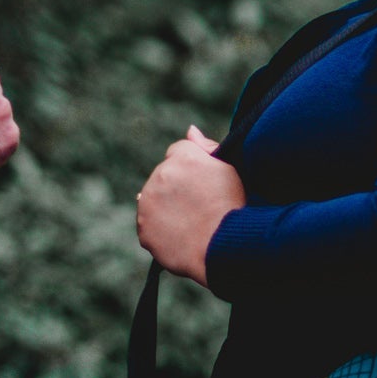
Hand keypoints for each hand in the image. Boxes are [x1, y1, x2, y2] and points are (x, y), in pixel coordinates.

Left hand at [136, 127, 245, 285]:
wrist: (224, 246)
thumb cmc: (232, 207)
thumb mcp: (229, 169)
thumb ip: (207, 147)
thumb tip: (190, 130)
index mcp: (182, 157)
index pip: (178, 153)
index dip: (191, 170)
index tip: (202, 186)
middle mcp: (160, 175)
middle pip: (164, 177)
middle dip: (177, 189)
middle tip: (199, 207)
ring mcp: (148, 202)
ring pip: (153, 201)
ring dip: (166, 209)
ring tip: (192, 224)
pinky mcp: (143, 228)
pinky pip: (149, 227)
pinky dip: (161, 232)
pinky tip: (181, 237)